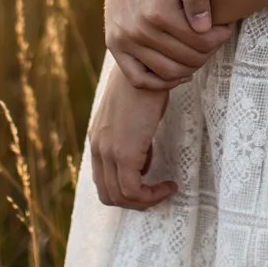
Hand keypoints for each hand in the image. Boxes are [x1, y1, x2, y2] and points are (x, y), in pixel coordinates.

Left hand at [88, 67, 175, 209]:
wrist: (149, 66)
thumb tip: (144, 156)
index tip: (150, 176)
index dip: (126, 187)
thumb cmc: (148, 84)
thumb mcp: (135, 113)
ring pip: (119, 197)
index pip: (103, 179)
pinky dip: (151, 195)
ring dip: (145, 200)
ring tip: (166, 188)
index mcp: (98, 137)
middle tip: (157, 191)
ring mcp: (108, 150)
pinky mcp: (124, 152)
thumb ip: (133, 135)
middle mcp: (97, 146)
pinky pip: (133, 191)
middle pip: (108, 194)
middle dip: (134, 200)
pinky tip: (170, 185)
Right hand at [99, 0, 232, 88]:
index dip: (219, 38)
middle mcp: (138, 30)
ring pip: (167, 73)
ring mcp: (124, 40)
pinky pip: (139, 78)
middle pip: (186, 59)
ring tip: (199, 50)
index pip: (200, 41)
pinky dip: (161, 81)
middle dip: (208, 52)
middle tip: (214, 39)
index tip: (225, 28)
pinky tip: (178, 71)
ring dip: (190, 67)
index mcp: (158, 11)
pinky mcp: (114, 44)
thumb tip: (204, 28)